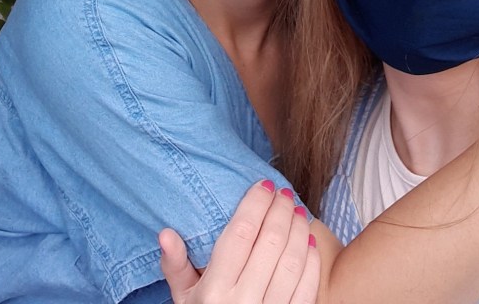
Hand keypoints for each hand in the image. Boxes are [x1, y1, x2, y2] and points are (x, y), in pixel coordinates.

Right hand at [159, 180, 319, 303]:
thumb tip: (166, 234)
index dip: (255, 204)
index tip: (263, 185)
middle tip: (283, 192)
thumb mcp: (183, 300)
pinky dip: (311, 261)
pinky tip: (308, 241)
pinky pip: (308, 288)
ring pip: (292, 261)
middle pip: (270, 242)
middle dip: (279, 210)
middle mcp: (243, 301)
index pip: (241, 234)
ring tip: (296, 210)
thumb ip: (175, 266)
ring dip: (298, 230)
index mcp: (214, 291)